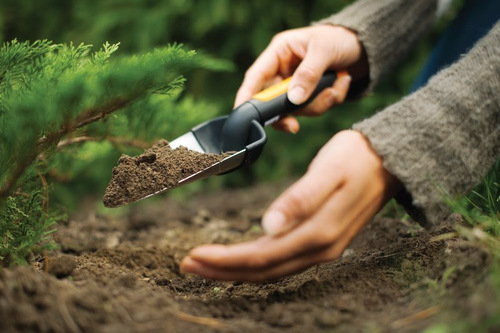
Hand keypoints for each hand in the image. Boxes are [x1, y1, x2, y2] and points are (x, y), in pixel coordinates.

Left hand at [181, 131, 401, 281]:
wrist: (388, 161)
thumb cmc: (355, 159)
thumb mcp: (327, 173)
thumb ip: (299, 200)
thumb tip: (267, 227)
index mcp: (317, 233)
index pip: (262, 256)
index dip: (226, 259)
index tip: (194, 254)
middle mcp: (319, 249)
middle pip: (263, 269)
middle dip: (223, 270)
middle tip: (188, 265)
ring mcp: (322, 248)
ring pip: (271, 269)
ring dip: (236, 269)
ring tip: (206, 264)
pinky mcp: (321, 241)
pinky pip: (282, 260)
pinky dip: (256, 262)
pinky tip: (241, 257)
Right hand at [234, 25, 366, 132]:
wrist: (363, 47)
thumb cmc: (339, 39)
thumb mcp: (324, 51)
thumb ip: (308, 75)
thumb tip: (293, 100)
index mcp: (279, 53)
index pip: (255, 77)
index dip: (246, 97)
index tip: (243, 115)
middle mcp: (283, 71)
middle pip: (274, 101)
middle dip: (293, 111)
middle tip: (295, 126)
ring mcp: (296, 86)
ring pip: (297, 109)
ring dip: (320, 103)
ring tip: (339, 83)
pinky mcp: (310, 96)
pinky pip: (314, 109)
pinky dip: (331, 100)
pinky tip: (342, 84)